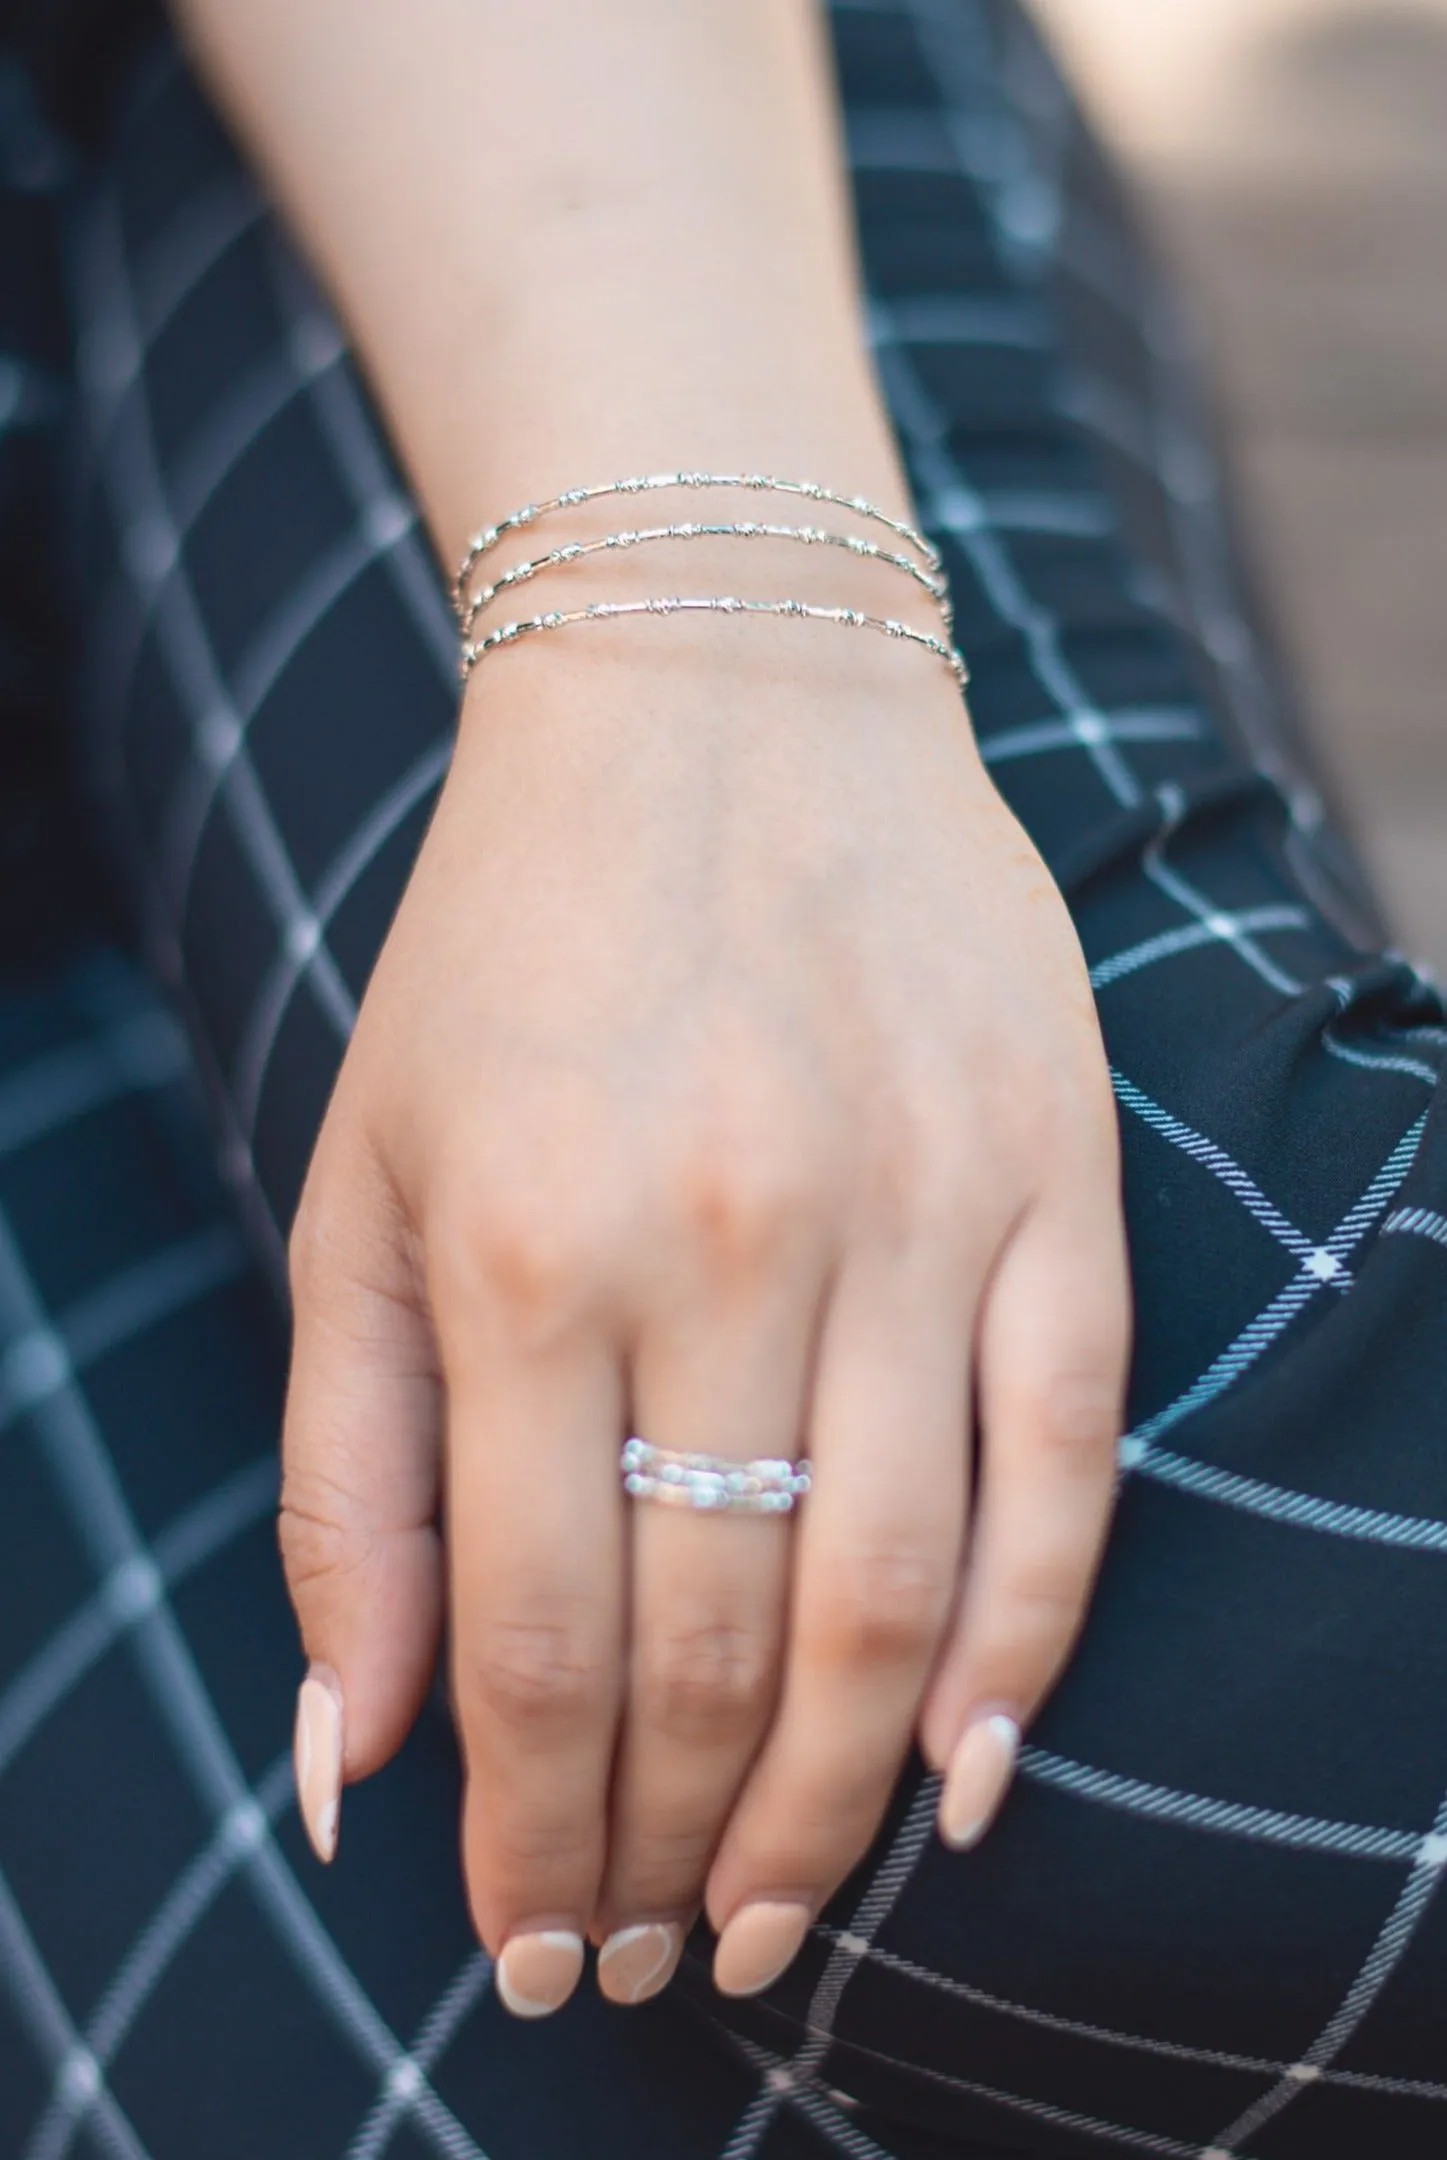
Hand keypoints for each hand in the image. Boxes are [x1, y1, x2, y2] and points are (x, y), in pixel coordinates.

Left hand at [280, 597, 1129, 2014]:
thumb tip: (348, 1762)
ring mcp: (911, 1209)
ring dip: (835, 1799)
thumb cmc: (506, 958)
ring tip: (778, 1913)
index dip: (530, 1834)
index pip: (537, 1638)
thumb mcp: (361, 1187)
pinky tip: (976, 1772)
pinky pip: (1066, 1455)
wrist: (719, 706)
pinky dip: (1034, 1638)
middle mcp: (727, 1244)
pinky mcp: (1048, 1175)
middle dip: (669, 1849)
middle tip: (654, 1964)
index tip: (531, 1947)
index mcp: (524, 1251)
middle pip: (716, 1646)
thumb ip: (349, 1475)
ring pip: (899, 1592)